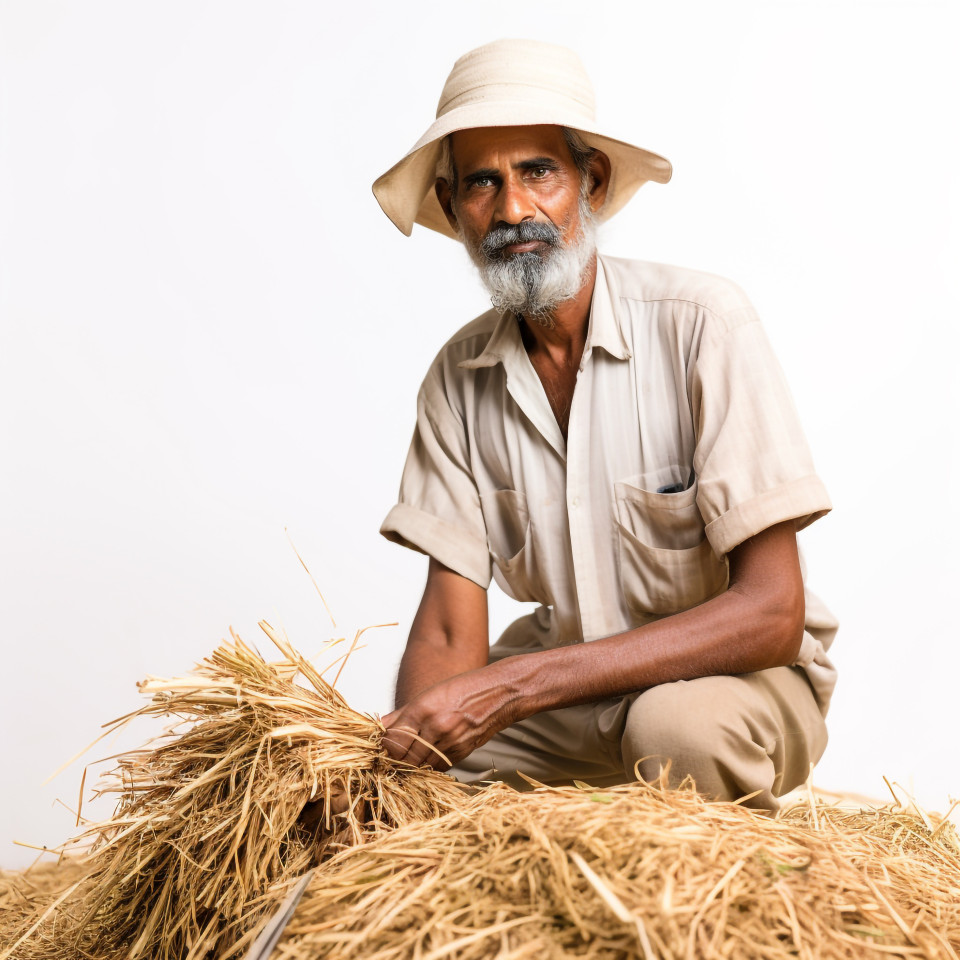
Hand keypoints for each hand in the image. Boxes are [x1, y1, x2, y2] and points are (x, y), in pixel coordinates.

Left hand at [381, 664, 520, 770]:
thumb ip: (401, 714)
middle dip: (395, 759)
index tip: (382, 746)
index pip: (393, 740)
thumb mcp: (427, 695)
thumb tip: (378, 727)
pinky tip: (427, 757)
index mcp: (423, 709)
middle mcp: (436, 727)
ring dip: (411, 765)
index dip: (384, 747)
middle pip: (404, 757)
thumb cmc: (461, 690)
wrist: (498, 694)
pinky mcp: (462, 753)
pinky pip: (437, 767)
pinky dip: (429, 766)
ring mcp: (450, 742)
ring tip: (408, 758)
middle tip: (391, 757)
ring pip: (420, 766)